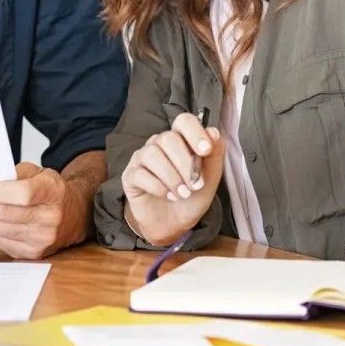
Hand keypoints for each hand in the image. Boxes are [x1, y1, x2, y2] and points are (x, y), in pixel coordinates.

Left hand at [0, 163, 85, 259]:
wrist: (74, 215)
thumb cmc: (52, 192)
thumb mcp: (39, 173)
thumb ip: (15, 174)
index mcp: (53, 192)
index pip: (21, 194)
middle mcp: (51, 218)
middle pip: (5, 213)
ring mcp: (42, 239)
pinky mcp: (33, 253)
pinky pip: (0, 242)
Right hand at [120, 113, 224, 246]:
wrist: (174, 224)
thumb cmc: (192, 197)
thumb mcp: (210, 179)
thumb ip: (214, 155)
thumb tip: (213, 132)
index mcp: (180, 139)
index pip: (184, 121)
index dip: (195, 132)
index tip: (206, 150)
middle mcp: (159, 144)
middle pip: (168, 138)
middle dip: (185, 163)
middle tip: (196, 185)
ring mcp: (142, 158)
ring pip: (153, 154)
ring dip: (172, 177)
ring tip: (183, 194)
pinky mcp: (130, 175)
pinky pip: (140, 174)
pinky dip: (158, 187)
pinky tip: (168, 196)